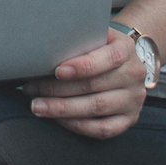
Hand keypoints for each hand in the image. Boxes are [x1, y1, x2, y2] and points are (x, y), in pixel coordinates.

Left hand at [22, 27, 147, 138]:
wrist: (126, 63)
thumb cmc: (101, 47)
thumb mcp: (96, 35)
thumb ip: (78, 39)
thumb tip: (43, 47)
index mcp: (126, 49)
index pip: (107, 59)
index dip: (81, 66)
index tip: (57, 71)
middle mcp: (133, 75)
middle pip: (94, 86)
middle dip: (58, 89)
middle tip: (32, 89)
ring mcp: (133, 100)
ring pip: (96, 108)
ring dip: (63, 109)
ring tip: (38, 106)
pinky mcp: (129, 119)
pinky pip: (103, 129)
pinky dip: (77, 125)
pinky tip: (58, 120)